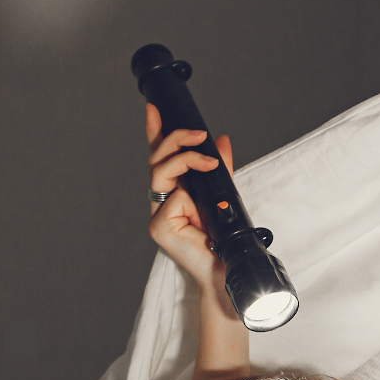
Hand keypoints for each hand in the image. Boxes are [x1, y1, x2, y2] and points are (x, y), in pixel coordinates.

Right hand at [145, 103, 233, 293]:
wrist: (225, 270)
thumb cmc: (222, 238)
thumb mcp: (223, 195)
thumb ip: (220, 168)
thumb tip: (221, 139)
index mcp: (173, 192)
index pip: (160, 158)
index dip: (154, 132)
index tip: (154, 109)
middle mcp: (162, 202)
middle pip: (157, 160)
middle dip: (176, 139)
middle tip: (198, 133)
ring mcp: (158, 215)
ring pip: (160, 173)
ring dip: (185, 160)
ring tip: (208, 161)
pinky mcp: (159, 227)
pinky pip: (174, 200)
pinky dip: (190, 201)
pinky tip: (200, 215)